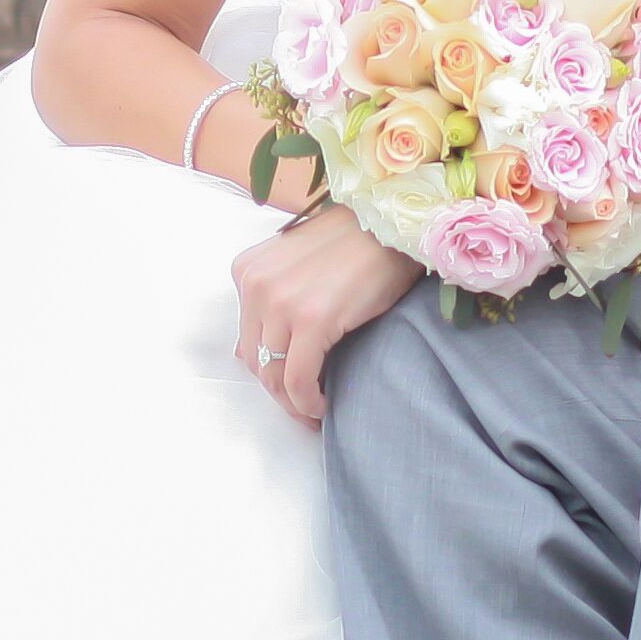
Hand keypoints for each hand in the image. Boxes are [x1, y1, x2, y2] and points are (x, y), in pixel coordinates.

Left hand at [231, 204, 414, 430]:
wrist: (393, 228)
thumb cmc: (355, 246)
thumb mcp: (296, 266)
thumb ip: (272, 300)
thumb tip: (250, 353)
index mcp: (247, 271)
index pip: (247, 339)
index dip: (267, 370)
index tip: (289, 388)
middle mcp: (255, 284)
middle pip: (255, 361)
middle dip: (278, 393)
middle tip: (304, 408)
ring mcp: (280, 301)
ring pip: (273, 375)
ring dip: (293, 403)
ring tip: (314, 411)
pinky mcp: (311, 320)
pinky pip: (298, 379)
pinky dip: (308, 402)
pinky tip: (323, 406)